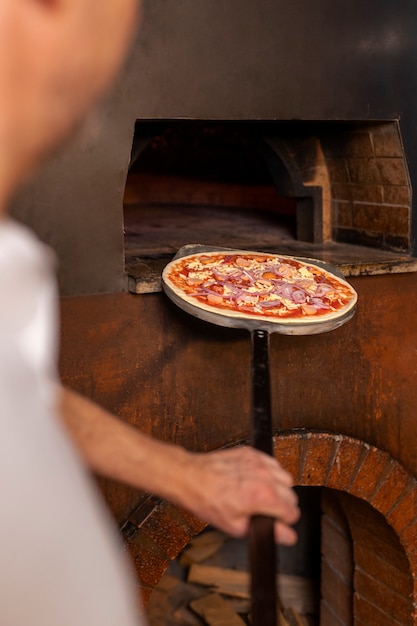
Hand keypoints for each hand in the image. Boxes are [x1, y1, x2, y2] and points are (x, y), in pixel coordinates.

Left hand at [177, 446, 299, 544]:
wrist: (191, 478)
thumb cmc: (208, 501)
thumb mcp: (237, 526)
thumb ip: (269, 532)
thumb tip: (288, 536)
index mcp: (264, 496)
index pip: (293, 512)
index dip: (284, 522)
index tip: (274, 522)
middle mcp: (265, 476)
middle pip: (292, 495)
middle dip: (282, 506)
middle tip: (263, 511)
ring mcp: (259, 461)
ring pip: (285, 478)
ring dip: (278, 488)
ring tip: (259, 495)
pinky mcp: (252, 453)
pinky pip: (272, 464)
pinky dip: (269, 473)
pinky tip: (254, 480)